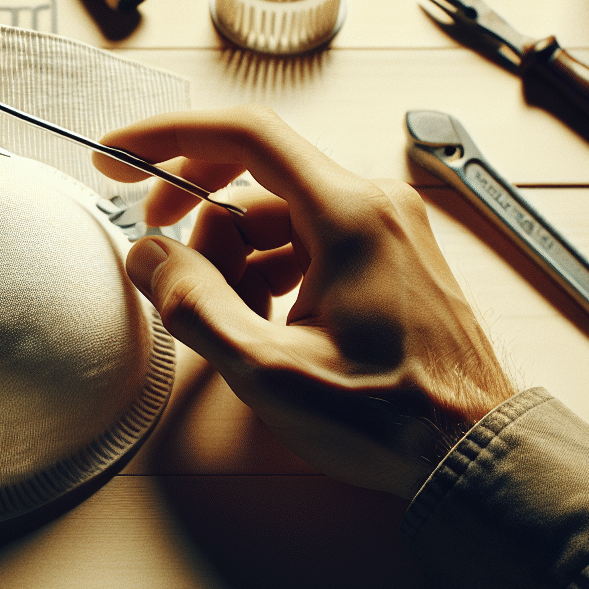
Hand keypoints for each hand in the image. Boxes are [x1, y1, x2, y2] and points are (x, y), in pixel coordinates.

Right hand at [95, 106, 514, 498]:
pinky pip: (309, 241)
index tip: (115, 159)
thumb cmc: (390, 418)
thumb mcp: (270, 371)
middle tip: (155, 250)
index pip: (244, 135)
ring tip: (227, 323)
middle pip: (256, 175)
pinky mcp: (389, 259)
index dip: (167, 138)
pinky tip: (263, 324)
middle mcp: (373, 205)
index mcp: (350, 213)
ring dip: (234, 257)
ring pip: (279, 214)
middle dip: (195, 211)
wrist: (474, 453)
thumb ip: (195, 306)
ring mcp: (386, 230)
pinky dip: (270, 270)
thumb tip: (148, 255)